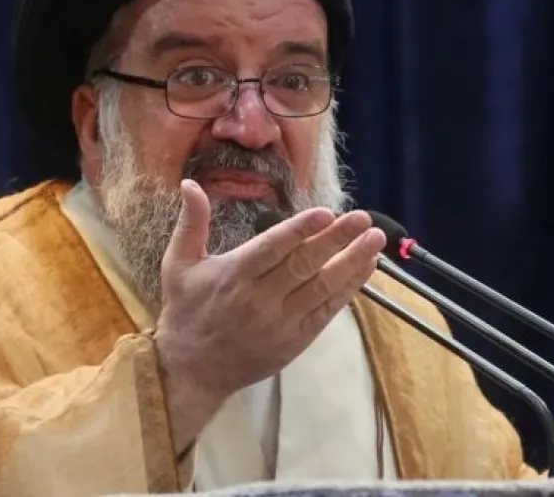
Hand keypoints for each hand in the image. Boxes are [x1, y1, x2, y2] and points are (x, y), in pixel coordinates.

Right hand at [154, 180, 385, 449]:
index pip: (272, 248)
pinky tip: (366, 268)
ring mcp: (281, 322)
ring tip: (376, 240)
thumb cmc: (186, 311)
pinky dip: (349, 289)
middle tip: (364, 218)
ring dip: (352, 262)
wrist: (191, 371)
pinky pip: (327, 311)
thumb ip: (190, 223)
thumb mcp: (177, 264)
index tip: (326, 212)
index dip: (300, 230)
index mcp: (233, 275)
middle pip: (305, 264)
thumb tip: (190, 183)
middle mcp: (259, 299)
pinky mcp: (295, 340)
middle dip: (338, 239)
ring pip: (322, 287)